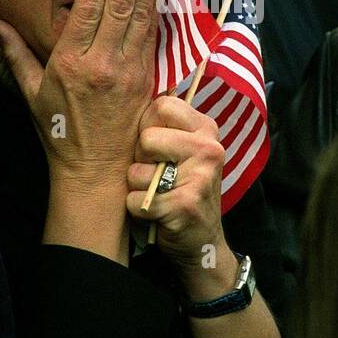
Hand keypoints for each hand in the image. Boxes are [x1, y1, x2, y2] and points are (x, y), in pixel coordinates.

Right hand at [0, 0, 162, 190]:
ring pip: (139, 18)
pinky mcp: (145, 81)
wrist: (95, 173)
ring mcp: (127, 73)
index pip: (88, 11)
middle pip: (119, 8)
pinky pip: (150, 37)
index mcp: (69, 65)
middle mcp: (100, 65)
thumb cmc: (60, 133)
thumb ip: (16, 53)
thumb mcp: (31, 94)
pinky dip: (156, 10)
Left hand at [125, 95, 230, 286]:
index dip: (147, 125)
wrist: (202, 240)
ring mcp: (200, 177)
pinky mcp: (184, 205)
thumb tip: (129, 96)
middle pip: (146, 138)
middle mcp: (209, 149)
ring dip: (138, 188)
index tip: (156, 147)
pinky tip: (156, 213)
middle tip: (157, 175)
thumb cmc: (182, 189)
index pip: (162, 105)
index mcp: (206, 129)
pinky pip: (136, 200)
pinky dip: (137, 211)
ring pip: (136, 172)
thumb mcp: (183, 151)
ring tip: (157, 195)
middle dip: (140, 160)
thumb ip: (165, 126)